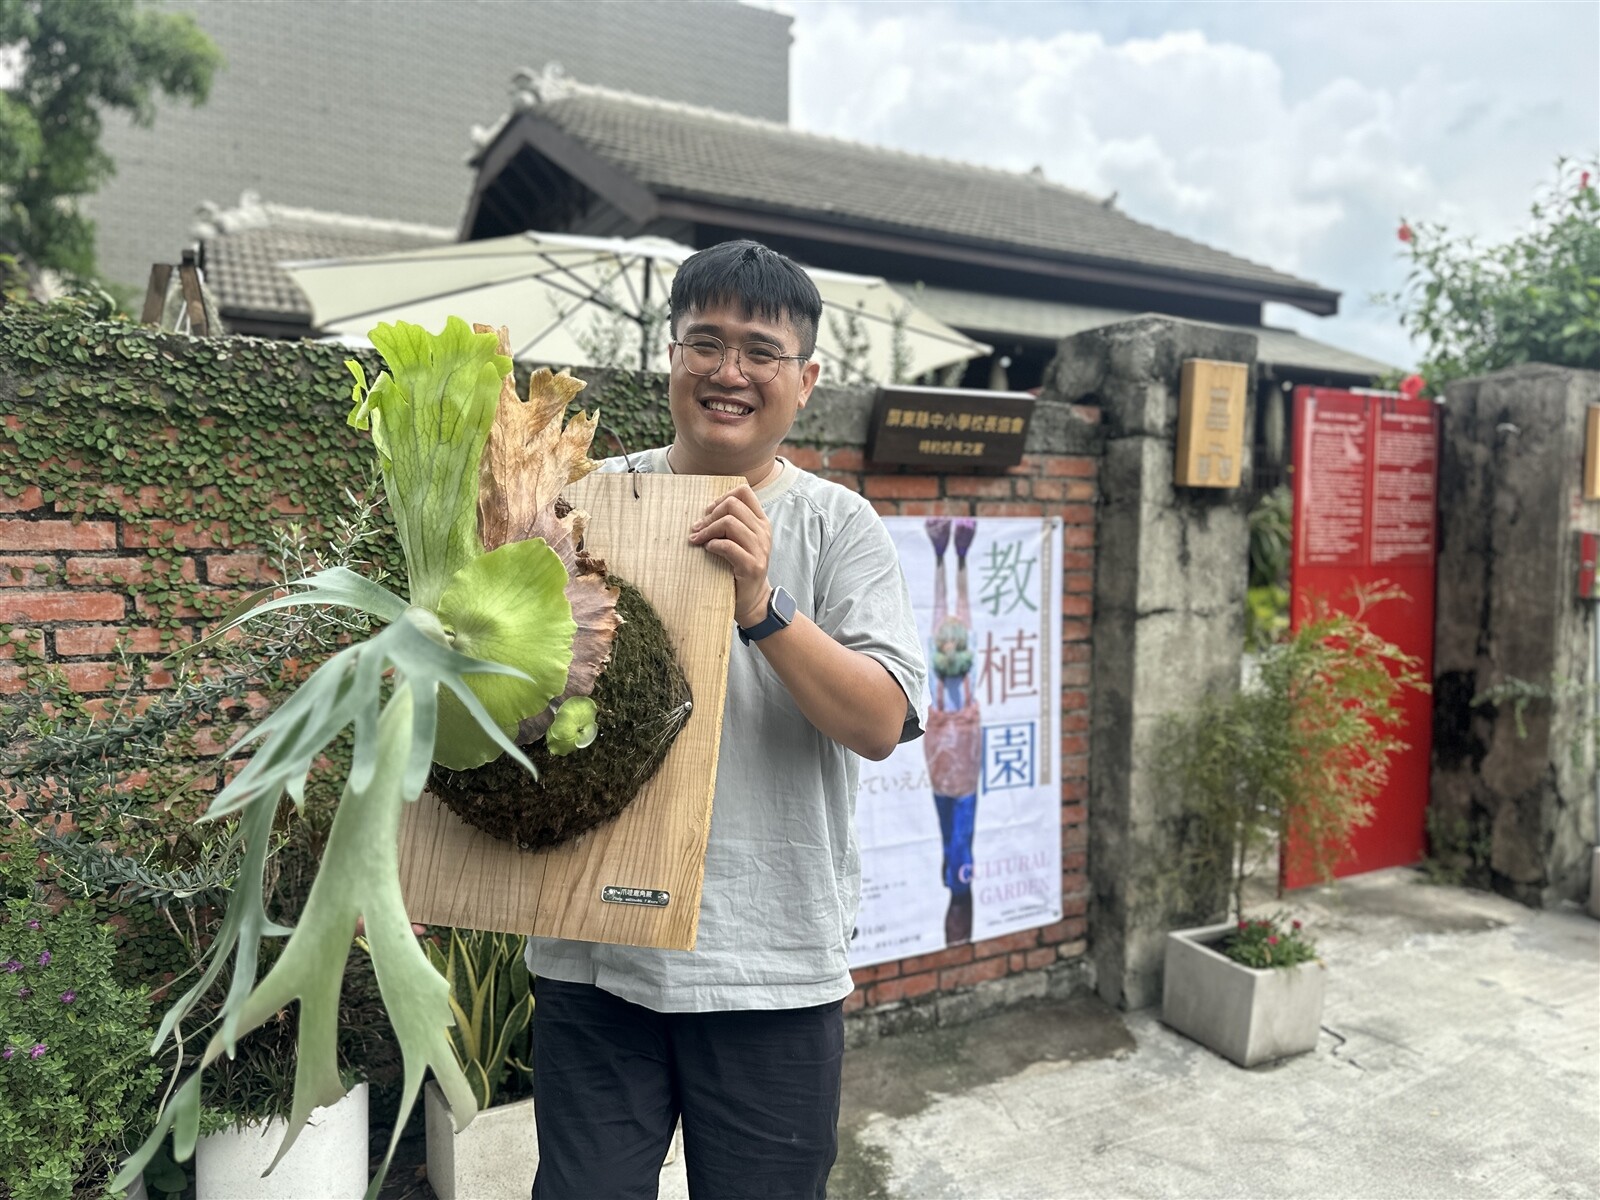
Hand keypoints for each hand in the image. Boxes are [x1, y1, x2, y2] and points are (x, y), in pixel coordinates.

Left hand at [689, 483, 772, 626]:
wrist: (754, 599)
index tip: (709, 513)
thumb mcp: (741, 541)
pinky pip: (728, 546)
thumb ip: (731, 524)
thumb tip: (704, 511)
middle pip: (732, 505)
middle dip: (710, 515)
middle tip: (698, 529)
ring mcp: (759, 549)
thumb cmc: (740, 567)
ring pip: (729, 523)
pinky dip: (713, 545)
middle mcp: (763, 532)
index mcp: (761, 522)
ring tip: (698, 540)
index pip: (744, 492)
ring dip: (708, 530)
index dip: (721, 498)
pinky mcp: (751, 565)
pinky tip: (708, 550)